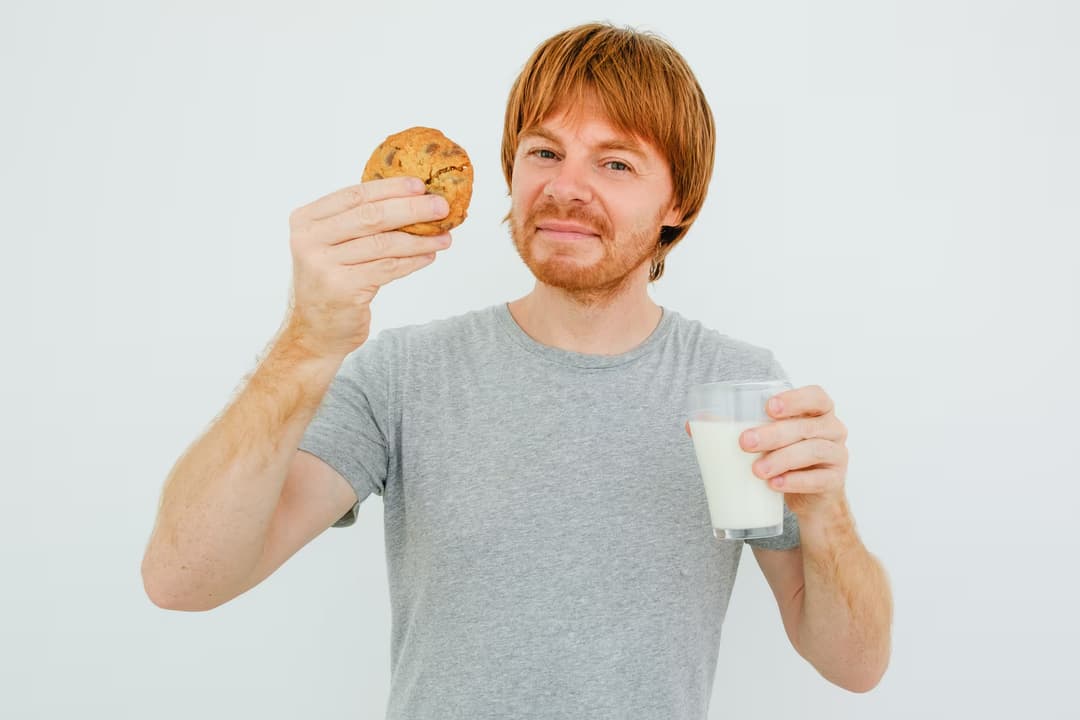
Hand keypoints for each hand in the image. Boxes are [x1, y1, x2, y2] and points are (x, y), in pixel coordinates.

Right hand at [283, 176, 451, 358]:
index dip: (390, 188)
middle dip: (412, 209)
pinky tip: (429, 256)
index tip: (420, 185)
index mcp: (306, 220)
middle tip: (441, 207)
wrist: (315, 331)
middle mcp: (309, 240)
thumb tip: (411, 199)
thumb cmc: (331, 283)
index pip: (354, 195)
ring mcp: (324, 266)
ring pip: (383, 243)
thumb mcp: (332, 246)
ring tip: (444, 237)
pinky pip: (388, 268)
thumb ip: (358, 222)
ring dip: (419, 239)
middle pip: (371, 216)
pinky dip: (412, 261)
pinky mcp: (342, 289)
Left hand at [684, 385, 848, 517]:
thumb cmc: (785, 459)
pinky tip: (775, 485)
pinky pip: (819, 480)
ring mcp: (837, 455)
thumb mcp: (767, 441)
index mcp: (817, 411)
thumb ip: (735, 429)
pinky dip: (795, 482)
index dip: (795, 399)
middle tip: (744, 443)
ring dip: (782, 459)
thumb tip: (693, 426)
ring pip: (813, 451)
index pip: (816, 396)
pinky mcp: (836, 481)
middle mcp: (832, 429)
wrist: (812, 499)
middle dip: (774, 433)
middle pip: (806, 426)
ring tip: (756, 470)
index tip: (768, 407)